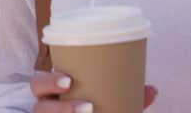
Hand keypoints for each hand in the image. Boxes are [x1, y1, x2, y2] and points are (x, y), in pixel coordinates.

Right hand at [30, 71, 158, 111]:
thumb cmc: (91, 107)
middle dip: (60, 108)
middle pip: (39, 108)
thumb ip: (127, 96)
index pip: (38, 84)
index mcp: (51, 93)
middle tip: (87, 106)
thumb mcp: (107, 100)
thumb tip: (153, 89)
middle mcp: (44, 109)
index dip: (48, 82)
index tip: (69, 80)